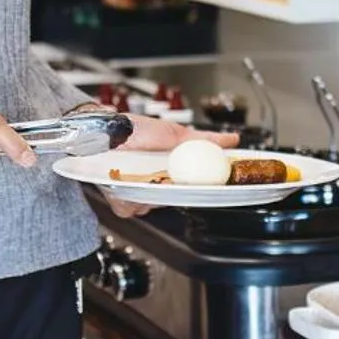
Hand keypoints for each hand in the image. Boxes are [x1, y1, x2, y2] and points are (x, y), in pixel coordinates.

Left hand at [101, 114, 238, 216]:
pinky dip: (127, 198)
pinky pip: (129, 209)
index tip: (200, 186)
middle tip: (164, 175)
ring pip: (150, 207)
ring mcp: (136, 193)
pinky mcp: (119, 199)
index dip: (195, 189)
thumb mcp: (176, 134)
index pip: (188, 189)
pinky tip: (126, 182)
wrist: (106, 129)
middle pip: (170, 201)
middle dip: (169, 191)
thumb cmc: (137, 129)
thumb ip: (206, 140)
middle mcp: (153, 184)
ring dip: (147, 193)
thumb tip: (232, 139)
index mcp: (169, 172)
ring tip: (141, 174)